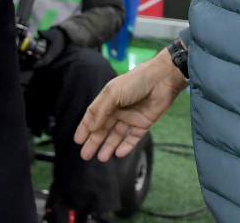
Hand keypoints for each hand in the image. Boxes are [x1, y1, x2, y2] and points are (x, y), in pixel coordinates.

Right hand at [75, 46, 187, 161]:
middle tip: (85, 155)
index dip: (85, 128)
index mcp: (108, 100)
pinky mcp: (144, 123)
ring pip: (117, 135)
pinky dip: (126, 146)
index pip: (93, 116)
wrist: (162, 80)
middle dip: (94, 142)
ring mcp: (131, 117)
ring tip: (102, 158)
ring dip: (109, 146)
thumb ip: (100, 110)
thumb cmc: (135, 82)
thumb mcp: (113, 93)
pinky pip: (133, 137)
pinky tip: (119, 154)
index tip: (78, 141)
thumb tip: (89, 128)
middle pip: (103, 129)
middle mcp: (118, 110)